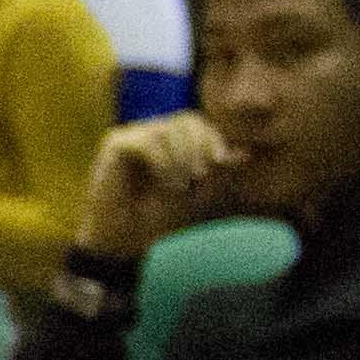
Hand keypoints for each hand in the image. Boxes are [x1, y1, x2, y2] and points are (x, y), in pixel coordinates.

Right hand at [73, 111, 234, 257]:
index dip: (212, 137)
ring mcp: (129, 137)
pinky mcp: (114, 144)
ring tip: (181, 187)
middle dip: (199, 146)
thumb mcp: (197, 191)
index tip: (221, 161)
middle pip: (184, 119)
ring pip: (167, 129)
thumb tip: (245, 153)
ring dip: (181, 159)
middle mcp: (147, 133)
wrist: (125, 240)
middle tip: (200, 176)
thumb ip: (217, 171)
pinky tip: (166, 184)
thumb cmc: (157, 217)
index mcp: (167, 141)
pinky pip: (147, 141)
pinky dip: (163, 163)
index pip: (195, 123)